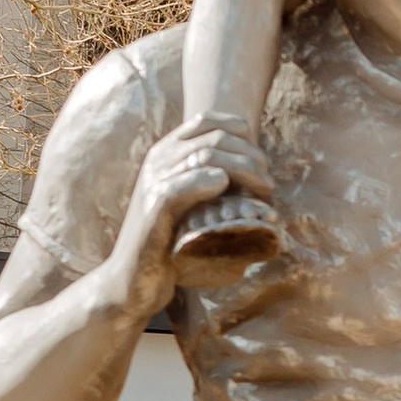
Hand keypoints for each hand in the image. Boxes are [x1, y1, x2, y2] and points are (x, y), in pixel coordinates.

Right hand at [108, 121, 276, 315]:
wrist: (133, 279)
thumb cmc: (168, 241)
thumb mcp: (192, 204)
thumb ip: (211, 179)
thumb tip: (256, 166)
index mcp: (166, 154)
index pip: (207, 121)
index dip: (240, 132)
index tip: (261, 159)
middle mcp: (157, 162)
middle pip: (214, 138)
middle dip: (250, 156)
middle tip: (268, 183)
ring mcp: (153, 183)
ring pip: (204, 157)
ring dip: (243, 170)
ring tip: (263, 192)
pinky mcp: (152, 210)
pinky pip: (181, 186)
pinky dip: (207, 183)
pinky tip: (226, 189)